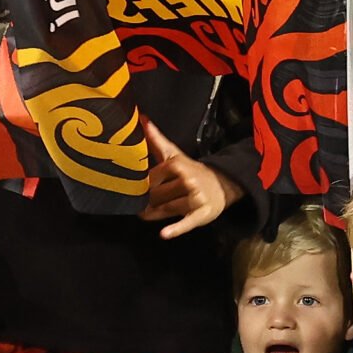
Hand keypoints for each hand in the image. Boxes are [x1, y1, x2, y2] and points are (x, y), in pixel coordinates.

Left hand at [141, 119, 243, 236]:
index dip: (140, 185)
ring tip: (143, 214)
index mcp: (178, 165)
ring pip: (166, 209)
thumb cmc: (190, 170)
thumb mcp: (174, 154)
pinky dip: (175, 229)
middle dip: (146, 201)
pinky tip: (164, 234)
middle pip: (157, 195)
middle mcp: (187, 181)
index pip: (151, 178)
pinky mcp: (201, 214)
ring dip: (153, 214)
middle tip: (138, 203)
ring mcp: (195, 198)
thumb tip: (141, 118)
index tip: (130, 187)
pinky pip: (186, 222)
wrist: (222, 185)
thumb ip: (156, 139)